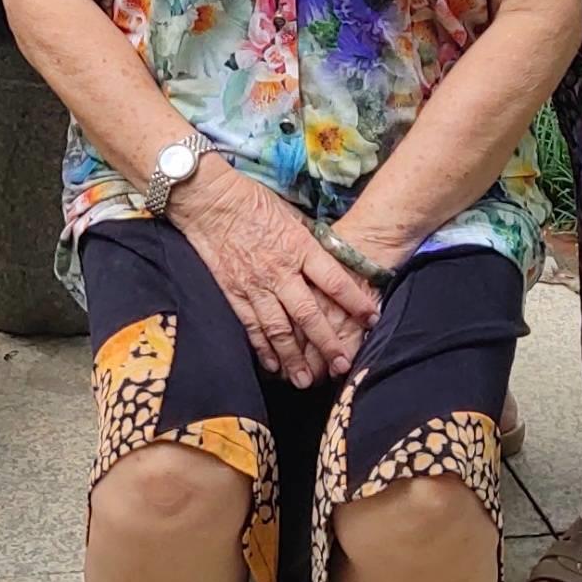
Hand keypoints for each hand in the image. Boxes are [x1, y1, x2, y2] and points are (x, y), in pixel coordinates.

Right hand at [172, 165, 380, 386]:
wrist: (209, 201)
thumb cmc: (252, 201)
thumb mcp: (291, 214)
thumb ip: (310, 241)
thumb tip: (331, 256)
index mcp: (299, 248)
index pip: (334, 281)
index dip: (355, 302)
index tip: (372, 319)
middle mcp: (280, 271)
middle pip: (309, 314)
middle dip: (328, 343)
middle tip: (342, 365)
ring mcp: (255, 286)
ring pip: (279, 329)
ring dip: (294, 357)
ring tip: (306, 380)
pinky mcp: (234, 293)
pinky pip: (252, 326)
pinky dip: (263, 348)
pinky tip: (273, 365)